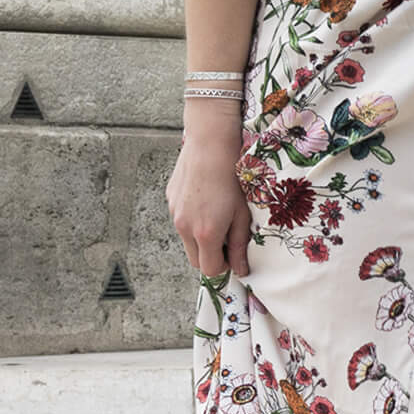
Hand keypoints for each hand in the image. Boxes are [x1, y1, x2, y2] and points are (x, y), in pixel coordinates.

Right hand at [167, 129, 252, 281]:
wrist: (211, 143)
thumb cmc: (232, 176)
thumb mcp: (242, 214)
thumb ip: (240, 245)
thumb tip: (241, 270)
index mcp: (205, 233)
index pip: (210, 270)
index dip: (224, 266)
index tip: (234, 255)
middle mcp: (184, 227)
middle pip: (194, 260)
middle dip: (210, 256)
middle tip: (227, 237)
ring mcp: (174, 213)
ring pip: (186, 239)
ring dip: (200, 237)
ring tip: (217, 213)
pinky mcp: (170, 199)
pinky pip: (180, 219)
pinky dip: (192, 219)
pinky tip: (206, 199)